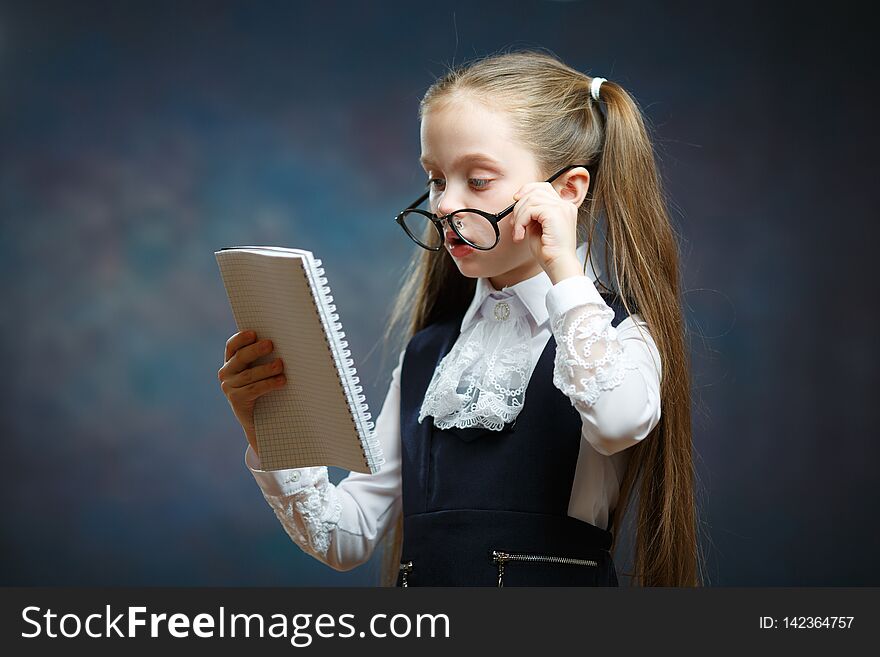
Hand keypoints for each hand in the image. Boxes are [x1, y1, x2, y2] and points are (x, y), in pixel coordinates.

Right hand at [218, 330, 286, 453]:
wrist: (262, 420)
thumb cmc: (267, 389)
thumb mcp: (263, 371)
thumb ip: (265, 357)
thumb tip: (285, 342)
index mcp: (232, 361)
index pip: (232, 345)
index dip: (241, 338)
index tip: (254, 333)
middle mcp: (227, 372)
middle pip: (241, 357)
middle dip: (256, 350)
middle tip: (271, 344)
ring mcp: (229, 387)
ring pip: (249, 374)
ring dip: (266, 369)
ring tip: (280, 365)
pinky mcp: (236, 400)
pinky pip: (253, 389)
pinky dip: (269, 384)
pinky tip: (281, 381)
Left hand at [510, 182, 580, 280]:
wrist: (559, 265)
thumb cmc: (550, 252)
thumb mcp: (538, 228)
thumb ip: (532, 215)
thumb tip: (519, 206)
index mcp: (563, 207)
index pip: (543, 187)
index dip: (527, 190)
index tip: (515, 200)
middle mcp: (565, 205)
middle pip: (535, 190)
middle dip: (519, 205)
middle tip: (514, 223)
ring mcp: (561, 208)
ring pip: (530, 200)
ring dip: (519, 216)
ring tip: (518, 232)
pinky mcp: (555, 213)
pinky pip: (530, 210)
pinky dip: (521, 222)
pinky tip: (521, 235)